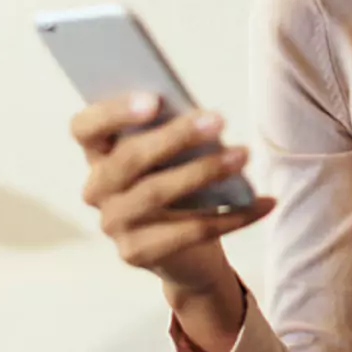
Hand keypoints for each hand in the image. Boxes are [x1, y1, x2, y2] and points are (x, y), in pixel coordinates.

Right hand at [71, 93, 274, 294]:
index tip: (154, 99)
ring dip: (204, 170)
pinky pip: (190, 231)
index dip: (113, 112)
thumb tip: (203, 118)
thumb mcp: (172, 154)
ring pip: (157, 192)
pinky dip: (234, 215)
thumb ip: (172, 132)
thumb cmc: (177, 180)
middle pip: (129, 159)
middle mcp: (96, 189)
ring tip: (243, 155)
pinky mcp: (137, 253)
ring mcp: (114, 224)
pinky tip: (265, 201)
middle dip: (176, 136)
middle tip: (219, 119)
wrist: (183, 252)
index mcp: (98, 153)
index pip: (86, 127)